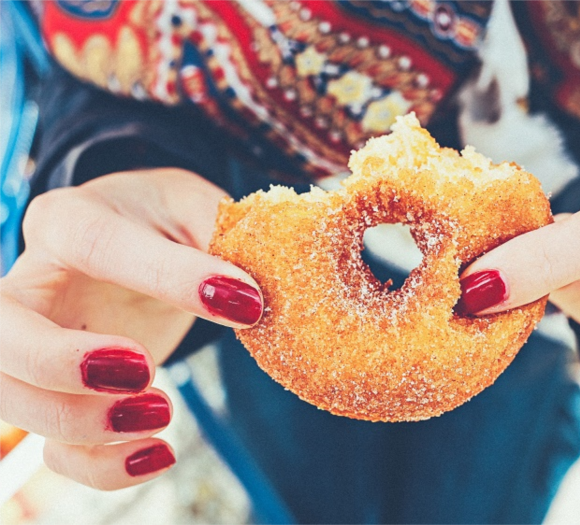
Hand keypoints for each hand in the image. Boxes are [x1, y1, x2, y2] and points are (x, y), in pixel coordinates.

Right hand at [0, 169, 262, 488]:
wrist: (143, 242)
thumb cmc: (166, 219)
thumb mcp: (196, 206)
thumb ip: (221, 233)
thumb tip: (251, 293)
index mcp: (71, 219)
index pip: (96, 244)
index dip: (167, 277)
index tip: (244, 304)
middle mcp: (36, 283)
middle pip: (2, 334)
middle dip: (62, 364)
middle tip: (144, 371)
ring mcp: (39, 343)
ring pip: (12, 397)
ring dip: (82, 424)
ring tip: (163, 413)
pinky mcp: (62, 393)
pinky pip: (55, 445)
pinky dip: (100, 465)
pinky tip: (158, 453)